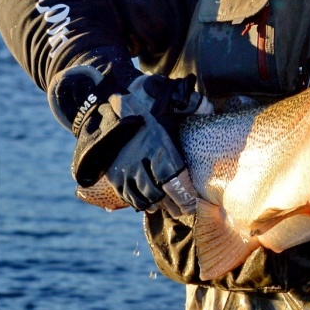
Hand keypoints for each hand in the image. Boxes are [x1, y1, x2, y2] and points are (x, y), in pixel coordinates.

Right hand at [49, 65, 210, 213]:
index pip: (173, 178)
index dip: (185, 194)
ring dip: (160, 205)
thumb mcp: (165, 101)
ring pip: (145, 198)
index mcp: (156, 144)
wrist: (103, 108)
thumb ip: (188, 103)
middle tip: (187, 208)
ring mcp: (124, 171)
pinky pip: (129, 197)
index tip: (194, 201)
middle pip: (160, 192)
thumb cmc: (142, 105)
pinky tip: (152, 204)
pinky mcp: (113, 176)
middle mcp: (139, 161)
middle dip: (175, 203)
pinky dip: (142, 204)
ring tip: (172, 207)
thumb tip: (207, 106)